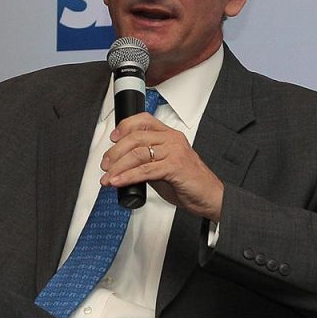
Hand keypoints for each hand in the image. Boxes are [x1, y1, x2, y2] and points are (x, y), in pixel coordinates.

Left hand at [104, 114, 224, 220]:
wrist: (211, 197)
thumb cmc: (190, 184)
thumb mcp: (164, 169)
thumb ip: (147, 163)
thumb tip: (123, 166)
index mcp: (170, 136)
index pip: (144, 120)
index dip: (125, 126)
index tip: (112, 139)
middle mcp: (172, 139)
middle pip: (136, 137)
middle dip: (115, 152)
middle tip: (105, 165)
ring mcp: (174, 152)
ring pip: (138, 153)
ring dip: (118, 167)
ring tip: (108, 178)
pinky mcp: (175, 166)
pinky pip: (145, 170)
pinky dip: (128, 176)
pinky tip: (118, 182)